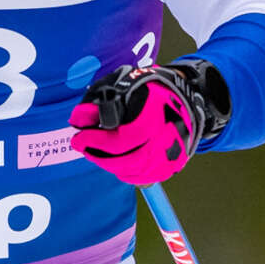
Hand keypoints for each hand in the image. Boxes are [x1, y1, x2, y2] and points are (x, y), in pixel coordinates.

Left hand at [69, 55, 229, 185]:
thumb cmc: (151, 91)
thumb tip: (79, 119)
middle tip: (83, 146)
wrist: (186, 99)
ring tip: (96, 152)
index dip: (95, 142)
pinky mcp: (169, 168)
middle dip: (99, 156)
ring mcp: (169, 157)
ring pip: (132, 172)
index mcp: (155, 119)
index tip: (78, 138)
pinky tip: (114, 160)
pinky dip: (123, 171)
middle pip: (126, 161)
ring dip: (108, 164)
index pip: (120, 140)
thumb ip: (101, 101)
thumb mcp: (125, 86)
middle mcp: (165, 142)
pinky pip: (140, 178)